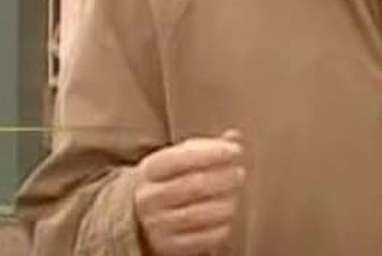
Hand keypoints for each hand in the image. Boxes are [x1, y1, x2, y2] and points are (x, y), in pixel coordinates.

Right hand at [133, 129, 245, 255]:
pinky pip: (204, 239)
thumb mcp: (180, 159)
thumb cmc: (171, 181)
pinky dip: (221, 226)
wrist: (141, 217)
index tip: (236, 150)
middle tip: (239, 174)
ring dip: (225, 202)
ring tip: (234, 195)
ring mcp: (157, 224)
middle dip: (223, 178)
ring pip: (200, 213)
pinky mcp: (169, 247)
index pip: (182, 158)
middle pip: (194, 185)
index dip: (213, 152)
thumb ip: (206, 148)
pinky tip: (226, 217)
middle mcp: (149, 197)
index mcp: (150, 169)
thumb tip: (234, 136)